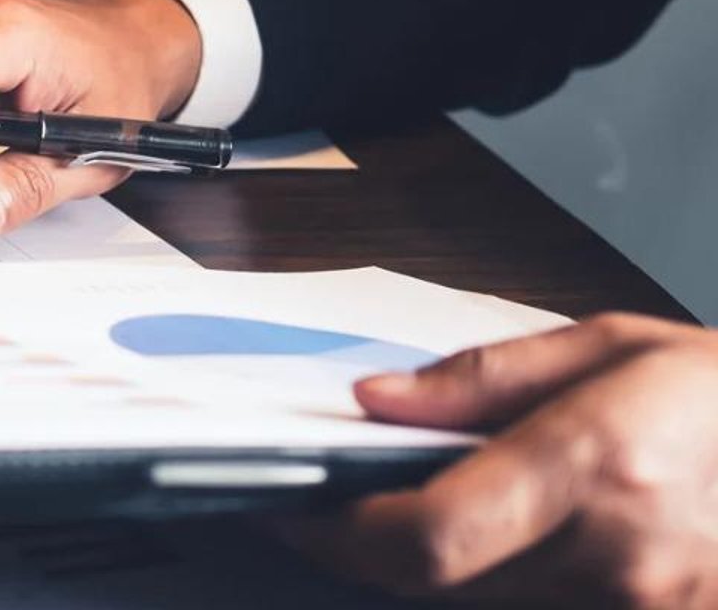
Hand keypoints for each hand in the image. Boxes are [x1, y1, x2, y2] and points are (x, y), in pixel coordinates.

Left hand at [286, 313, 717, 606]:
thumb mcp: (614, 348)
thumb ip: (483, 380)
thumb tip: (376, 402)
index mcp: (598, 466)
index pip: (426, 533)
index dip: (338, 530)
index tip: (290, 506)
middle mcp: (617, 555)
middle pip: (436, 583)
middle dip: (366, 547)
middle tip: (333, 504)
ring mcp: (642, 605)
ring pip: (479, 607)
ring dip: (431, 568)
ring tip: (424, 507)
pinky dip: (497, 584)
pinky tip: (500, 542)